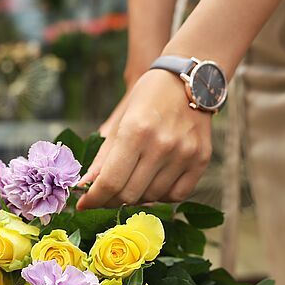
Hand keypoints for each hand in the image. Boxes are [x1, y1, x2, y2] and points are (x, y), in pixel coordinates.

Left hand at [77, 69, 211, 208]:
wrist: (190, 80)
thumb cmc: (149, 98)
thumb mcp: (121, 121)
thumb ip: (103, 158)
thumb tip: (85, 186)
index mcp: (135, 132)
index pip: (110, 182)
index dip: (93, 198)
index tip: (84, 204)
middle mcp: (162, 145)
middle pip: (129, 195)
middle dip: (110, 200)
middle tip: (104, 197)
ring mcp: (184, 154)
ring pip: (151, 198)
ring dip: (135, 198)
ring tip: (129, 185)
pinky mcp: (201, 160)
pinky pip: (176, 195)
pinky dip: (160, 196)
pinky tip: (152, 184)